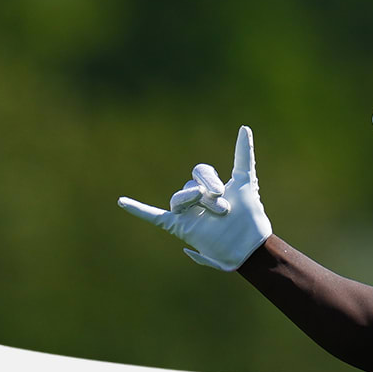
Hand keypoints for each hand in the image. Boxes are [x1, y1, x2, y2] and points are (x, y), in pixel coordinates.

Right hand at [118, 126, 272, 270]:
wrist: (249, 244)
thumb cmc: (249, 215)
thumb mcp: (245, 179)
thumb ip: (243, 153)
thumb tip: (244, 127)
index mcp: (208, 188)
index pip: (199, 171)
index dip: (208, 178)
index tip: (221, 191)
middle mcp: (196, 199)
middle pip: (190, 183)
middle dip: (208, 191)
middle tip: (224, 208)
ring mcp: (187, 213)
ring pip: (178, 197)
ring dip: (195, 202)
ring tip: (216, 214)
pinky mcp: (179, 227)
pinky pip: (154, 216)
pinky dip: (138, 209)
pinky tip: (122, 201)